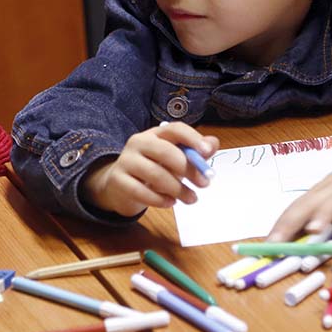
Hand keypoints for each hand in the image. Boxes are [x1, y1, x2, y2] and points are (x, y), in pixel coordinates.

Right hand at [81, 122, 217, 216]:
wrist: (119, 186)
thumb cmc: (152, 170)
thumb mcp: (174, 160)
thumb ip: (193, 152)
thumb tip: (213, 143)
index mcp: (155, 134)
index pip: (174, 129)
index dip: (192, 138)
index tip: (207, 153)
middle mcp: (138, 142)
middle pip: (166, 152)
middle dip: (188, 169)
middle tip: (204, 184)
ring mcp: (126, 160)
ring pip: (155, 174)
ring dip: (178, 189)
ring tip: (191, 198)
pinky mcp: (118, 180)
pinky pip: (141, 191)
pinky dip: (160, 200)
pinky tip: (171, 203)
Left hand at [267, 126, 331, 241]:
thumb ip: (320, 217)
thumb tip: (301, 242)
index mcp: (318, 195)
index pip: (293, 211)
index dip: (279, 227)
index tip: (265, 245)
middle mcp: (330, 192)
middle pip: (306, 206)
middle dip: (290, 224)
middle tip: (277, 243)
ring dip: (323, 216)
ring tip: (313, 230)